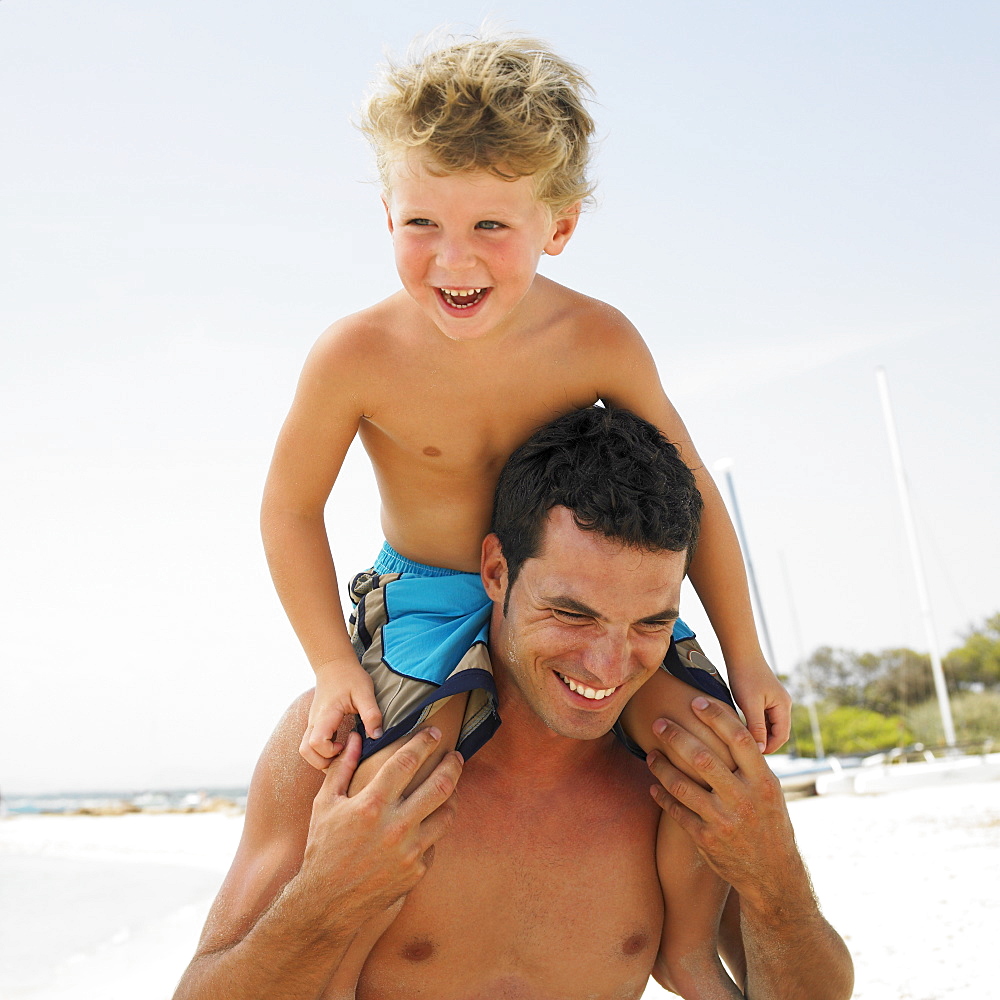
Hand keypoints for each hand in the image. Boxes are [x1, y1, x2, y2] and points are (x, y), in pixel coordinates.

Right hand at [299, 729, 462, 919]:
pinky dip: (435, 826)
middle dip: (452, 765)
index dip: (424, 742)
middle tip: (455, 755)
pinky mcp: (417, 870)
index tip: (434, 733)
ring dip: (453, 794)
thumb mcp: (325, 804)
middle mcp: (395, 826)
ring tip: (451, 783)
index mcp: (371, 805)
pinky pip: (435, 841)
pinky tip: (431, 818)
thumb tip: (356, 737)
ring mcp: (409, 851)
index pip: (407, 761)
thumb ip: (342, 767)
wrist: (327, 903)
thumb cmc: (323, 848)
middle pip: (439, 785)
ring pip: (447, 813)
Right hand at [302, 658, 383, 768]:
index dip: (331, 751)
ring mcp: (312, 723)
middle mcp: (314, 721)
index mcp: (325, 714)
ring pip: (306, 750)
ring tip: (344, 751)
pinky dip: (324, 752)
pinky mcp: (315, 725)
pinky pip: (312, 745)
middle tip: (346, 753)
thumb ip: (371, 714)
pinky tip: (342, 745)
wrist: (335, 664)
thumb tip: (377, 736)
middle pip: (306, 752)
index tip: (349, 744)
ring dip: (323, 758)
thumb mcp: (365, 692)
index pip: (316, 743)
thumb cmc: (350, 676)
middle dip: (324, 760)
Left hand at [646, 696, 801, 903]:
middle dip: (677, 736)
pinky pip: (677, 812)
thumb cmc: (769, 824)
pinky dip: (662, 796)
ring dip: (662, 766)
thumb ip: (750, 764)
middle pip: (704, 758)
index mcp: (763, 782)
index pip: (739, 739)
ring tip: (650, 753)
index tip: (695, 701)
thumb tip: (729, 724)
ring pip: (684, 785)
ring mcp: (724, 821)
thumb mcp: (770, 792)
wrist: (774, 877)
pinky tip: (653, 785)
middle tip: (659, 722)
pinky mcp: (706, 840)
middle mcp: (744, 800)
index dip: (716, 716)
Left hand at [728, 656, 791, 753]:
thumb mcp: (750, 704)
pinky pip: (762, 717)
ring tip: (742, 745)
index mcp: (783, 706)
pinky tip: (740, 730)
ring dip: (758, 735)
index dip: (769, 748)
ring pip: (768, 725)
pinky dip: (754, 725)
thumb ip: (756, 727)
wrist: (740, 651)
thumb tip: (760, 750)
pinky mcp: (764, 697)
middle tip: (747, 755)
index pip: (782, 736)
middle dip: (764, 743)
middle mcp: (782, 704)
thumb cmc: (745, 675)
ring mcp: (774, 700)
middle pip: (777, 732)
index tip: (753, 758)